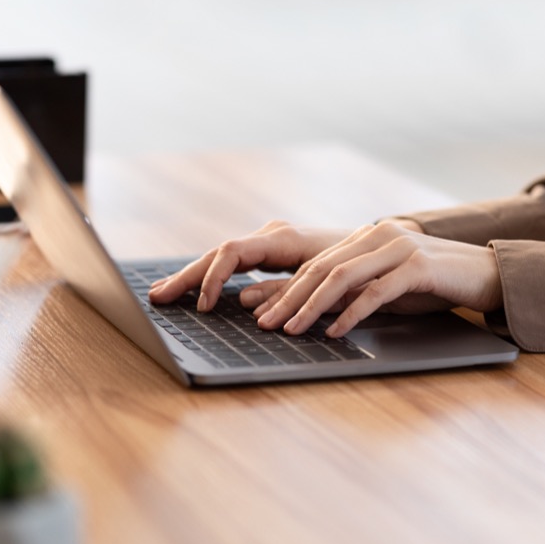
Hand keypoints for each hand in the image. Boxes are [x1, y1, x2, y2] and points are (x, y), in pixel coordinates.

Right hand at [148, 220, 353, 310]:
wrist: (387, 248)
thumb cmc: (363, 268)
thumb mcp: (331, 284)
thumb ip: (289, 292)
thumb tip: (246, 303)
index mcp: (284, 239)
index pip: (232, 252)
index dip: (213, 279)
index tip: (204, 306)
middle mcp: (272, 236)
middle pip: (217, 254)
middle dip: (187, 276)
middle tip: (157, 296)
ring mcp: (270, 244)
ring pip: (221, 258)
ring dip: (193, 276)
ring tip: (164, 292)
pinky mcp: (271, 254)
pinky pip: (232, 264)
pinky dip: (211, 277)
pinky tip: (195, 290)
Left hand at [248, 221, 502, 336]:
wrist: (488, 275)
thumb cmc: (434, 284)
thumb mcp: (387, 287)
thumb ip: (353, 293)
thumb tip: (313, 314)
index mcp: (365, 237)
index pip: (314, 264)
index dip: (283, 289)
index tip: (259, 312)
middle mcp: (377, 236)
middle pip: (320, 269)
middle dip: (287, 298)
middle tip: (264, 324)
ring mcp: (398, 248)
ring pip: (342, 277)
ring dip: (311, 307)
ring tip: (291, 330)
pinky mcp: (418, 266)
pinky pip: (376, 291)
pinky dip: (351, 313)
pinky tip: (334, 331)